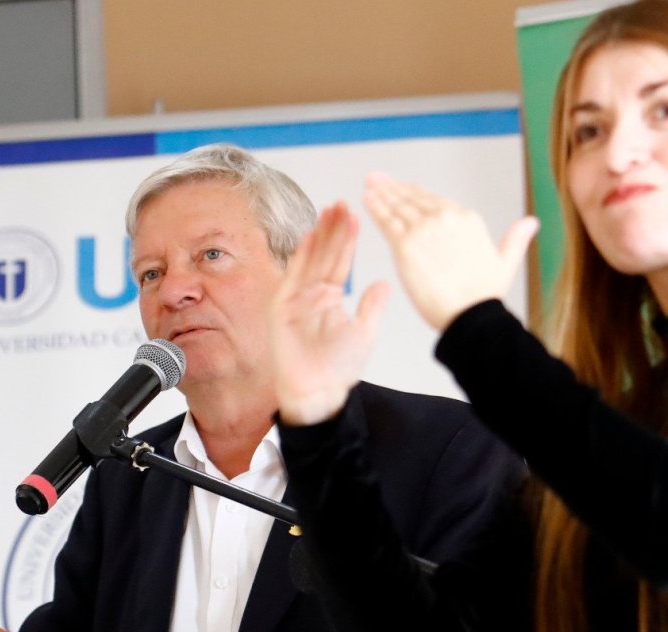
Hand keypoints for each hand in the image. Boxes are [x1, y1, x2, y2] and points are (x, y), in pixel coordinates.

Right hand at [268, 201, 389, 425]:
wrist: (317, 392)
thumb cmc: (336, 370)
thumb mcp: (363, 334)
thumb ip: (372, 307)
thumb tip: (384, 284)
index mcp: (331, 299)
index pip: (341, 262)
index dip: (348, 240)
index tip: (355, 216)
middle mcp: (313, 295)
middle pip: (324, 254)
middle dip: (333, 229)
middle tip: (342, 203)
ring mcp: (297, 299)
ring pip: (311, 260)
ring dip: (320, 235)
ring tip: (330, 211)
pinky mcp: (283, 308)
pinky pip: (293, 277)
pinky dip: (301, 257)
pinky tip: (310, 237)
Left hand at [363, 173, 537, 330]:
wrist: (470, 315)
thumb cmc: (486, 296)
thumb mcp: (506, 261)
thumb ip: (516, 239)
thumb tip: (532, 222)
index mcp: (466, 219)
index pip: (433, 200)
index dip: (415, 192)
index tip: (402, 186)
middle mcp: (444, 218)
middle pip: (412, 198)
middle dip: (392, 187)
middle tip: (376, 177)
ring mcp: (423, 229)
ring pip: (397, 206)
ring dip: (380, 193)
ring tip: (369, 183)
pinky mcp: (405, 245)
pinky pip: (386, 221)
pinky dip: (374, 207)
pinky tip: (365, 198)